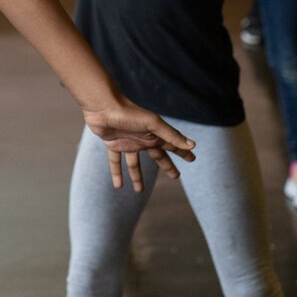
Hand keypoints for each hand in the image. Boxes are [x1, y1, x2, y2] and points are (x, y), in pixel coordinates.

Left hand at [82, 95, 196, 191]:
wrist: (103, 106)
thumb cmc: (129, 113)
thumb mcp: (153, 124)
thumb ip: (171, 135)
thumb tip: (193, 145)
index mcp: (155, 134)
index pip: (173, 145)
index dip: (183, 152)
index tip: (193, 159)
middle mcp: (143, 139)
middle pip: (157, 156)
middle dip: (167, 165)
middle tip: (176, 176)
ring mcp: (128, 142)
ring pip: (134, 163)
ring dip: (137, 176)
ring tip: (139, 191)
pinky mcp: (113, 144)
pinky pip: (115, 162)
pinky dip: (117, 173)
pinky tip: (118, 186)